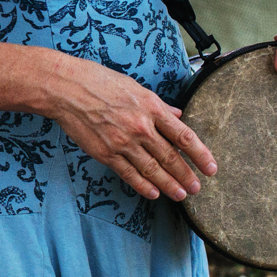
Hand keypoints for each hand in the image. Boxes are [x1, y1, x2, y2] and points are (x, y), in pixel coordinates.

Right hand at [50, 57, 216, 201]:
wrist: (66, 89)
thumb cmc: (98, 81)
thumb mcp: (134, 87)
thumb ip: (158, 105)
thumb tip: (177, 115)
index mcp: (151, 107)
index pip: (184, 136)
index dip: (201, 154)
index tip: (211, 167)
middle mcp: (141, 127)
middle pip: (171, 157)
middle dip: (187, 175)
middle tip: (198, 188)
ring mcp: (123, 142)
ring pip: (152, 169)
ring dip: (169, 184)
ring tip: (181, 195)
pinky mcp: (106, 153)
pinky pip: (129, 174)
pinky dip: (143, 186)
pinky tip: (154, 193)